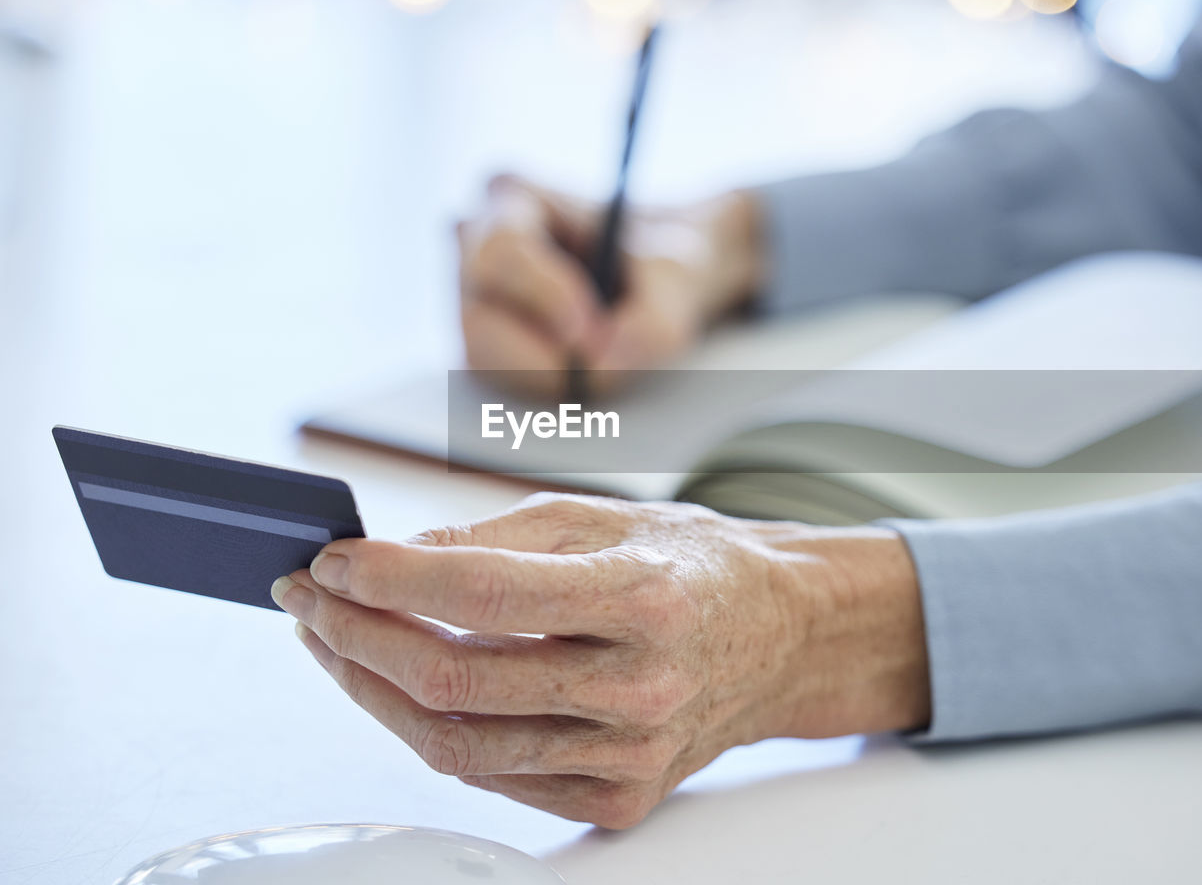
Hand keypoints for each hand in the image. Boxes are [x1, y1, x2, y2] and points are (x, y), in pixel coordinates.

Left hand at [272, 494, 929, 827]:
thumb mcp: (602, 516)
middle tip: (309, 599)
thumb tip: (395, 560)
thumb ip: (494, 540)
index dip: (389, 578)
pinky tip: (404, 684)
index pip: (483, 593)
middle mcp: (641, 686)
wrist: (781, 637)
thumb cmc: (694, 566)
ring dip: (373, 689)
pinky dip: (433, 729)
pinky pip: (491, 775)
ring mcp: (631, 756)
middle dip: (355, 636)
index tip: (333, 560)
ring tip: (336, 640)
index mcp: (643, 596)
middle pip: (454, 680)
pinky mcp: (618, 797)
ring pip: (456, 743)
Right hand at [457, 175, 763, 394]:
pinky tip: (586, 364)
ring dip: (549, 373)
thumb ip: (653, 320)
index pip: (502, 248)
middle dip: (543, 351)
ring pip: (484, 358)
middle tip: (602, 363)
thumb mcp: (679, 275)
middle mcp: (475, 245)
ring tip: (608, 356)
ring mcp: (472, 298)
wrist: (660, 279)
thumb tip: (600, 366)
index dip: (543, 294)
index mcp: (513, 198)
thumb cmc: (659, 258)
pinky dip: (547, 384)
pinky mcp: (483, 345)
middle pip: (478, 315)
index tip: (591, 329)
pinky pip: (500, 382)